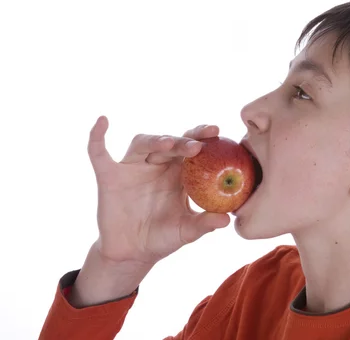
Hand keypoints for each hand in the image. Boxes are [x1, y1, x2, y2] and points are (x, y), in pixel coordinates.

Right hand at [87, 116, 229, 265]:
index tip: (217, 130)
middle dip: (184, 140)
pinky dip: (97, 137)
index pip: (192, 148)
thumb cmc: (163, 238)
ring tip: (169, 144)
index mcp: (179, 172)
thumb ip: (204, 224)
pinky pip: (99, 153)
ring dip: (155, 140)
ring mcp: (132, 168)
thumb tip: (227, 220)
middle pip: (170, 143)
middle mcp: (157, 164)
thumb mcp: (186, 231)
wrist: (132, 253)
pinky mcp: (109, 176)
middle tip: (198, 144)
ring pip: (143, 144)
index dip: (203, 137)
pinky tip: (102, 121)